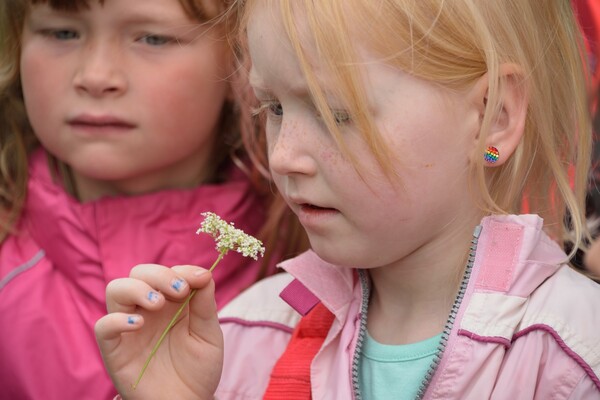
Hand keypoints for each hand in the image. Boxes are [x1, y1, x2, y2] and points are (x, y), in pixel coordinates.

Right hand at [95, 264, 222, 399]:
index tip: (201, 278)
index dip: (183, 270)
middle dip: (159, 275)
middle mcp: (147, 309)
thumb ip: (205, 305)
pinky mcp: (115, 350)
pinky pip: (103, 327)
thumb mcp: (208, 335)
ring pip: (116, 290)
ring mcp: (129, 328)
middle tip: (180, 291)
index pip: (168, 272)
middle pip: (139, 273)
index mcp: (171, 301)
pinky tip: (138, 324)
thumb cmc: (198, 369)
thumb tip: (205, 274)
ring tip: (158, 303)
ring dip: (137, 288)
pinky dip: (116, 319)